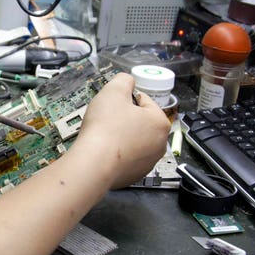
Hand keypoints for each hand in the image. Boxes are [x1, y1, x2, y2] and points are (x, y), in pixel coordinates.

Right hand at [73, 73, 169, 188]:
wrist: (94, 163)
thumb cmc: (105, 127)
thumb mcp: (113, 91)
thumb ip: (124, 80)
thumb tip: (127, 81)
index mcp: (160, 122)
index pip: (144, 101)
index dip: (125, 99)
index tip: (113, 105)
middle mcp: (160, 144)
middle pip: (141, 122)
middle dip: (125, 118)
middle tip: (108, 120)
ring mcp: (149, 162)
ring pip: (135, 140)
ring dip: (122, 135)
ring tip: (105, 136)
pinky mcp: (136, 175)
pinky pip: (127, 157)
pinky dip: (118, 152)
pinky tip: (106, 150)